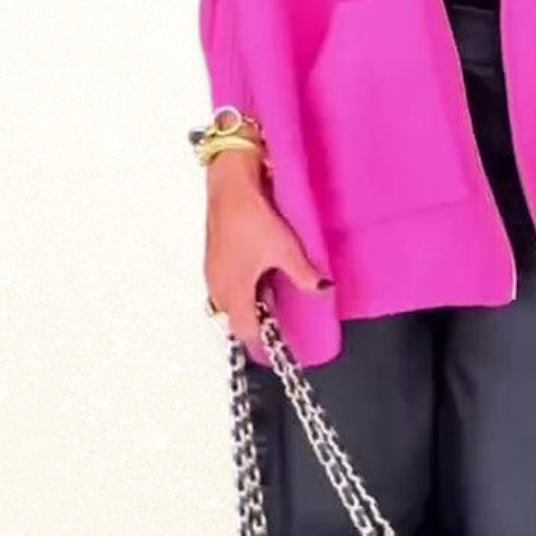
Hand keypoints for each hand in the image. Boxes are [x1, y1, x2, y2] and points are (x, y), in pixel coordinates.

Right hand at [204, 152, 330, 356]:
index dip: (262, 343)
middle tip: (277, 325)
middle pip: (235, 321)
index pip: (246, 332)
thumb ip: (304, 276)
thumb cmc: (251, 217)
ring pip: (229, 304)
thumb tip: (322, 290)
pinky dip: (242, 291)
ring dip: (248, 307)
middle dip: (256, 325)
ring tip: (272, 299)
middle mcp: (219, 286)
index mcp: (235, 291)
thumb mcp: (285, 250)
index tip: (276, 349)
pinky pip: (226, 287)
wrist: (229, 186)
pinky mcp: (214, 258)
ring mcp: (213, 272)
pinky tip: (259, 277)